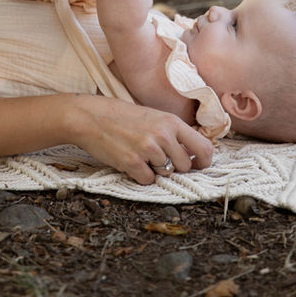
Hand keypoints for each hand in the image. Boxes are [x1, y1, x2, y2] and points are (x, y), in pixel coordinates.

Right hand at [68, 95, 212, 184]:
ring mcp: (148, 149)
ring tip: (141, 155)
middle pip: (186, 166)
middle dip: (175, 167)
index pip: (204, 147)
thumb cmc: (122, 116)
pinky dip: (140, 176)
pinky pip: (147, 180)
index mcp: (172, 121)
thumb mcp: (154, 117)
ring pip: (166, 174)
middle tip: (159, 159)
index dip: (204, 161)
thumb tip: (192, 154)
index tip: (198, 165)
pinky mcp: (132, 162)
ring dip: (156, 170)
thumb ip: (173, 133)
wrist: (91, 117)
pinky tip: (131, 162)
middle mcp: (163, 135)